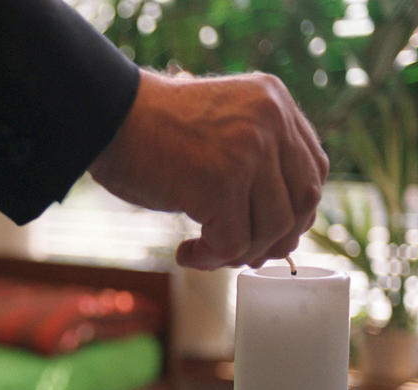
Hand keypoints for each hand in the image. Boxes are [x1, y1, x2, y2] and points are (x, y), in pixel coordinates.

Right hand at [89, 69, 328, 269]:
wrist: (105, 118)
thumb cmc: (148, 131)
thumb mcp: (218, 125)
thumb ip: (253, 153)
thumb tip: (277, 225)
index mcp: (273, 102)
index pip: (313, 169)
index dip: (295, 210)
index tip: (266, 232)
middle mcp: (270, 121)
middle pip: (302, 201)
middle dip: (275, 239)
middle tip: (240, 255)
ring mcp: (248, 151)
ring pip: (271, 228)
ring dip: (238, 253)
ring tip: (205, 253)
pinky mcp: (221, 182)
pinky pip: (233, 242)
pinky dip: (211, 259)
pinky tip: (187, 252)